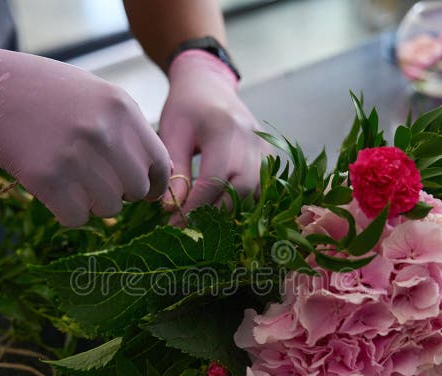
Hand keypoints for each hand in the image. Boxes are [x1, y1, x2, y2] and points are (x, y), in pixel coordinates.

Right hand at [0, 41, 170, 225]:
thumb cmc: (44, 93)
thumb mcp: (97, 95)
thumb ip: (129, 130)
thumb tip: (158, 174)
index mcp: (122, 108)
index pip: (160, 164)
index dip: (153, 184)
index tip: (143, 191)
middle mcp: (104, 132)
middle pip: (136, 190)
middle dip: (121, 193)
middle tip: (97, 183)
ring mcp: (75, 156)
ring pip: (109, 208)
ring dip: (93, 204)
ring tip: (72, 182)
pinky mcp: (47, 178)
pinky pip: (77, 218)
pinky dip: (68, 213)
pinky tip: (55, 193)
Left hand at [159, 50, 267, 222]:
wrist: (209, 84)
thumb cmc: (185, 108)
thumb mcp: (172, 134)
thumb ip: (175, 172)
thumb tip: (172, 208)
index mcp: (224, 130)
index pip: (214, 180)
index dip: (195, 206)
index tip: (176, 224)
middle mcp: (251, 140)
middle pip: (240, 191)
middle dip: (214, 213)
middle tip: (189, 225)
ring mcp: (264, 148)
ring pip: (255, 193)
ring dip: (229, 210)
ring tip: (203, 217)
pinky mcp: (269, 156)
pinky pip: (261, 187)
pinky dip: (242, 200)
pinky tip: (220, 205)